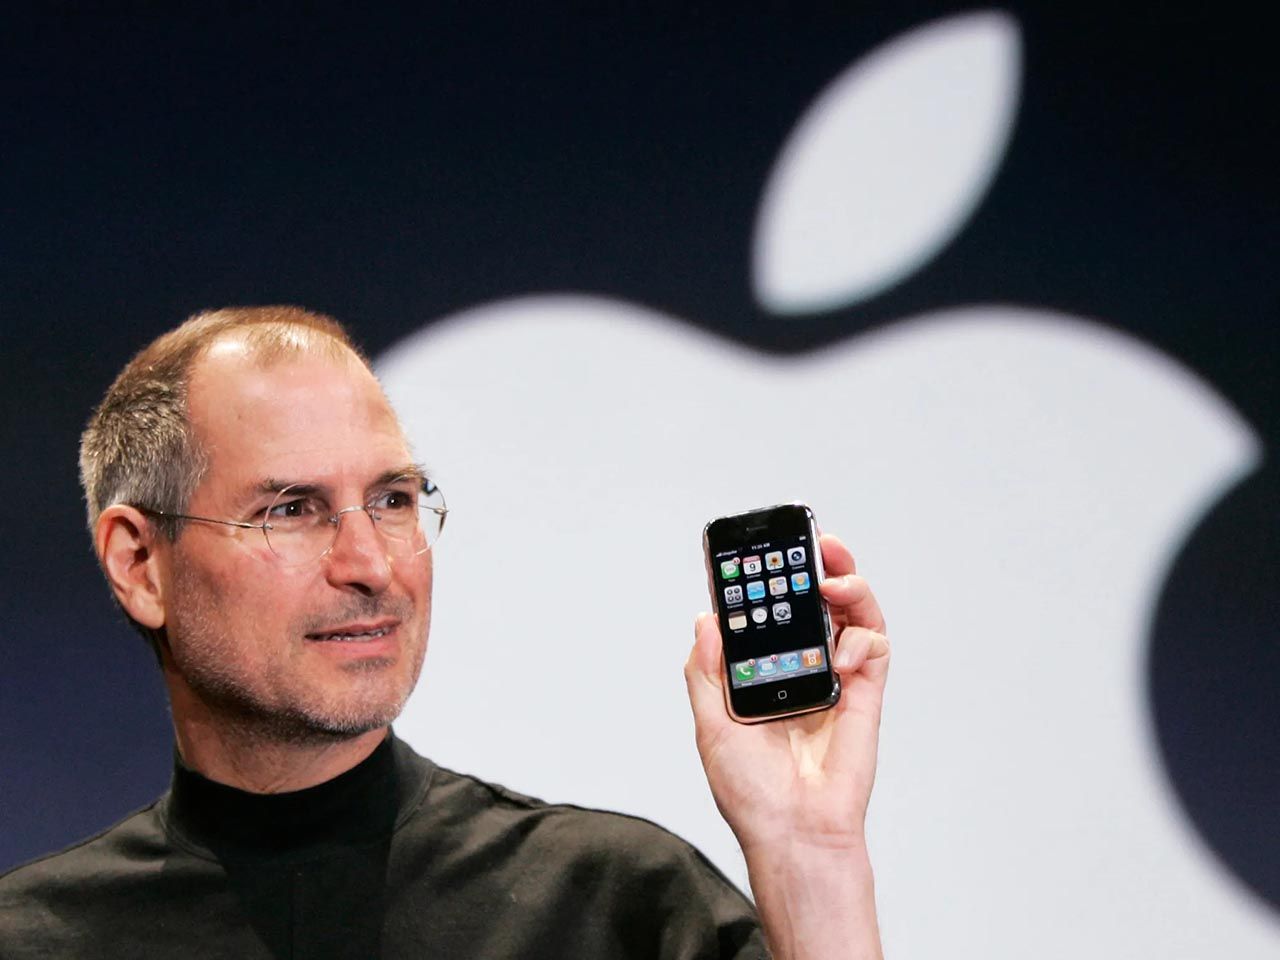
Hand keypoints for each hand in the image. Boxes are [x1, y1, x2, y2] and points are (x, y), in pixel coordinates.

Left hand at [684, 534, 888, 854]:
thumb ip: (708, 671)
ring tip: (834, 574)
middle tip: (814, 543)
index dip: (769, 581)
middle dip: (817, 567)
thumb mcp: (710, 725)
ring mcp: (836, 679)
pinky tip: (845, 648)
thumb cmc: (752, 792)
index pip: (769, 613)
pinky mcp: (866, 694)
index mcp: (763, 673)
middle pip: (815, 603)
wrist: (793, 832)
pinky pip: (874, 648)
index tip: (761, 552)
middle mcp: (801, 669)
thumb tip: (707, 618)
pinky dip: (864, 636)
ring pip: (851, 615)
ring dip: (848, 584)